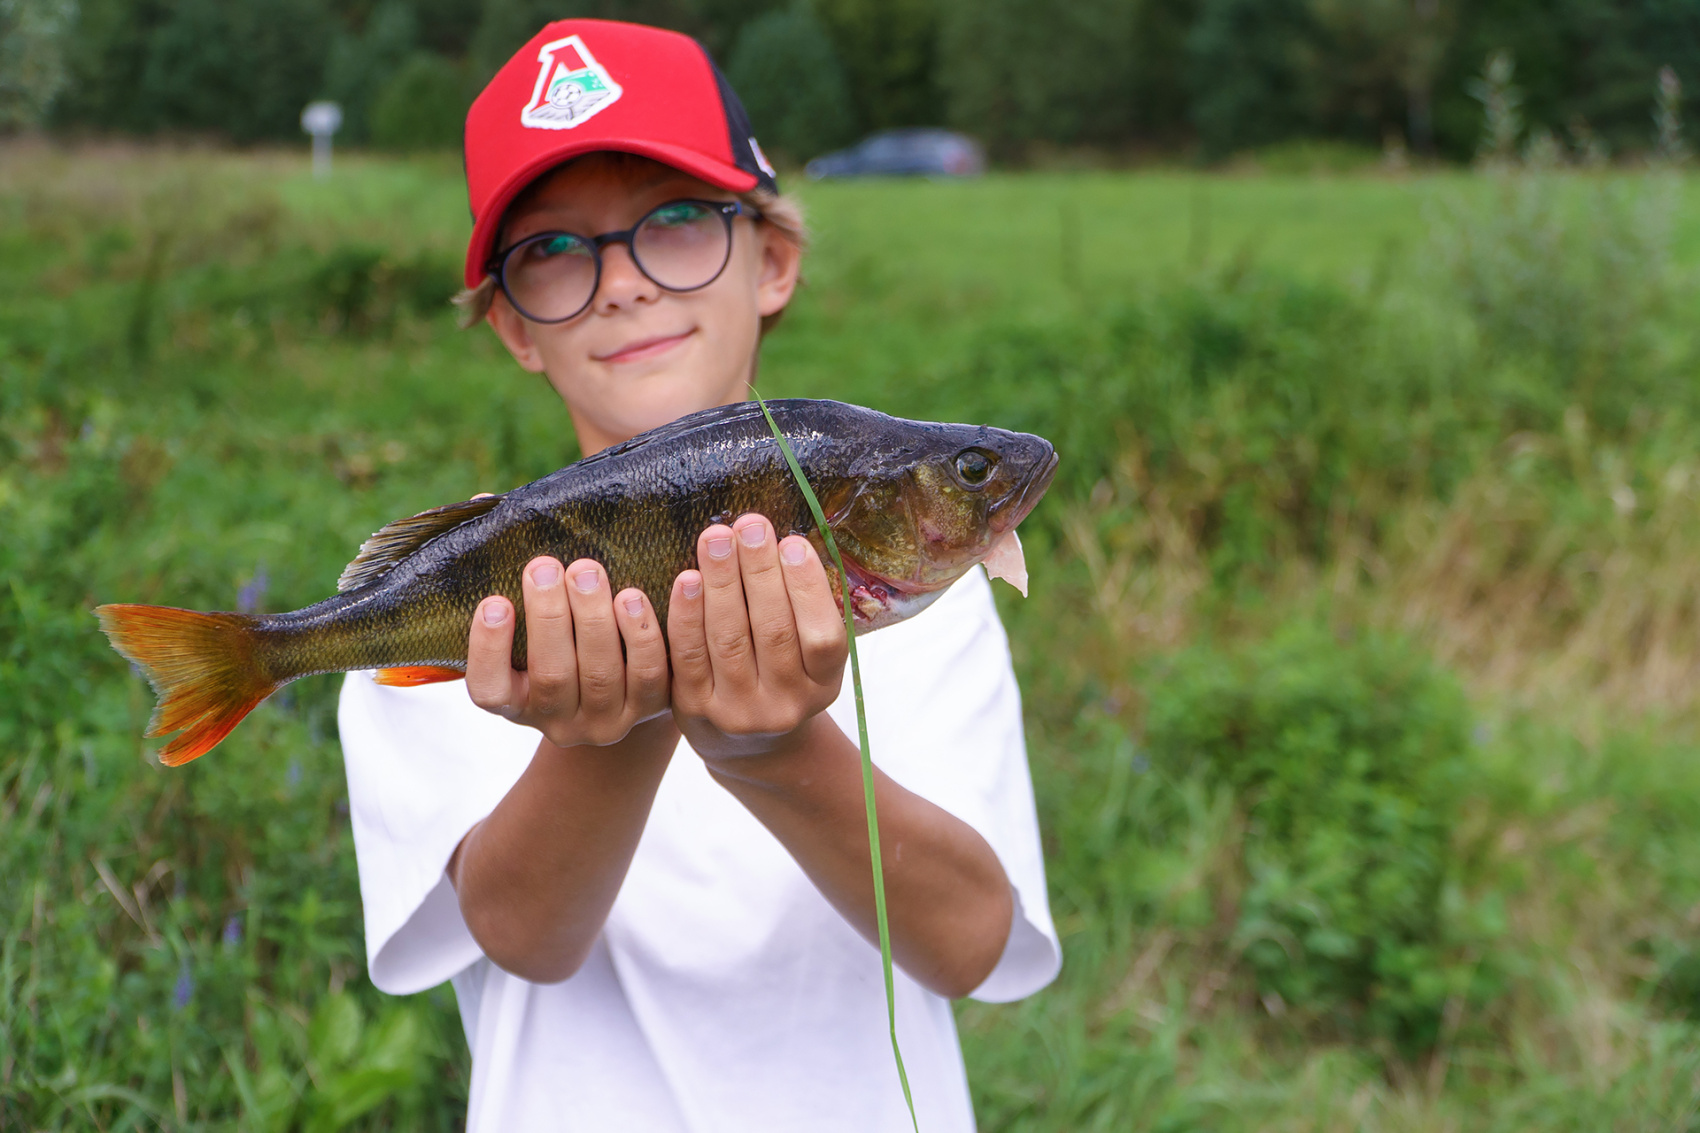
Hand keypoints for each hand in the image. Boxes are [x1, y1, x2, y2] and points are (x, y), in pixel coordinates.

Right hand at [467, 555, 669, 748]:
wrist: (625, 685)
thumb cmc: (565, 644)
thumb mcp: (532, 634)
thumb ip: (519, 599)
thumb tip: (504, 533)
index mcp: (518, 705)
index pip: (490, 691)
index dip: (488, 650)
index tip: (494, 602)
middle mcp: (559, 721)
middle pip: (552, 676)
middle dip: (548, 616)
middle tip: (546, 568)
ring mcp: (605, 721)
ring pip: (600, 674)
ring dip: (594, 619)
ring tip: (587, 572)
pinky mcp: (648, 709)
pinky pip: (648, 674)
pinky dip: (641, 634)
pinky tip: (633, 596)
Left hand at [667, 514, 847, 761]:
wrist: (745, 743)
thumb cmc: (781, 675)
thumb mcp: (809, 656)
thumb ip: (804, 609)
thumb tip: (784, 541)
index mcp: (823, 685)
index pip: (823, 637)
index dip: (807, 589)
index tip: (792, 542)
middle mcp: (785, 704)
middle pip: (773, 631)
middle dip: (760, 572)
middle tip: (749, 525)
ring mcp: (739, 711)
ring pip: (729, 639)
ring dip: (722, 582)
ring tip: (717, 537)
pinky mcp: (695, 708)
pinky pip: (689, 655)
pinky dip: (687, 614)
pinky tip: (688, 578)